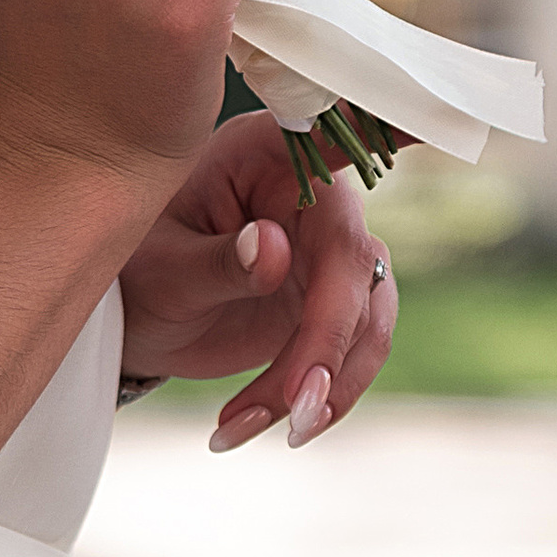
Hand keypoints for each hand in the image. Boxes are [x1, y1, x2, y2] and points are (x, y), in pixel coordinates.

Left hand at [117, 113, 398, 451]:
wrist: (135, 314)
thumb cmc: (138, 266)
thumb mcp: (162, 267)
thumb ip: (218, 261)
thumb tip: (274, 249)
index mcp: (266, 154)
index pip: (333, 135)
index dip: (386, 129)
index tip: (421, 128)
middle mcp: (312, 195)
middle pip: (353, 261)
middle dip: (328, 342)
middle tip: (296, 406)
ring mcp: (328, 250)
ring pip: (367, 318)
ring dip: (328, 384)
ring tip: (265, 428)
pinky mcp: (332, 301)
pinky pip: (350, 354)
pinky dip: (314, 399)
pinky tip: (245, 425)